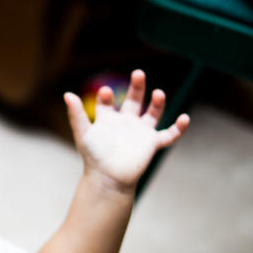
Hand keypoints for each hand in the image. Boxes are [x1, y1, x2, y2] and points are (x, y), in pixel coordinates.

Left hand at [64, 69, 189, 190]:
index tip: (106, 93)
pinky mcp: (151, 144)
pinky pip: (170, 135)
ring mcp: (139, 133)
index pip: (108, 102)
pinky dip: (179, 128)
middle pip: (133, 100)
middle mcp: (124, 123)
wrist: (107, 178)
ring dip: (157, 103)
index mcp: (107, 120)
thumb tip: (67, 94)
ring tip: (158, 93)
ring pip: (153, 113)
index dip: (107, 96)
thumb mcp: (84, 132)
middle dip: (137, 87)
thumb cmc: (94, 157)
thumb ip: (76, 114)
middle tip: (138, 73)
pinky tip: (185, 118)